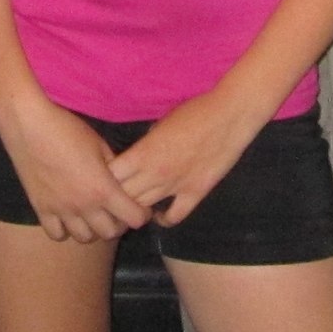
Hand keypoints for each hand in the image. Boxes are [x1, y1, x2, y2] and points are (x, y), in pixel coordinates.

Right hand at [0, 96, 152, 243]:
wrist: (30, 125)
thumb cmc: (68, 129)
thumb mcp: (99, 144)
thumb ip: (114, 168)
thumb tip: (122, 181)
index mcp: (103, 189)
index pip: (134, 219)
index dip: (141, 214)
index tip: (139, 206)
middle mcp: (84, 206)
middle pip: (110, 233)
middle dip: (119, 224)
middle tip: (116, 210)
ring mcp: (61, 210)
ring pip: (84, 238)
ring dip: (92, 229)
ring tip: (91, 214)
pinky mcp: (41, 209)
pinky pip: (57, 234)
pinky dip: (65, 229)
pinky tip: (67, 215)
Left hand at [108, 90, 262, 228]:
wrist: (228, 116)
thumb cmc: (193, 112)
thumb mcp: (160, 123)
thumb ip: (145, 144)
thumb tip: (136, 155)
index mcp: (143, 153)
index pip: (110, 177)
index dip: (104, 179)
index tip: (104, 177)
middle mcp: (155, 173)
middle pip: (123, 197)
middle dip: (115, 198)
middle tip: (115, 197)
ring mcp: (175, 186)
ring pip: (144, 209)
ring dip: (136, 208)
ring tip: (133, 206)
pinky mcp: (195, 193)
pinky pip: (173, 217)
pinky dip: (163, 219)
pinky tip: (159, 214)